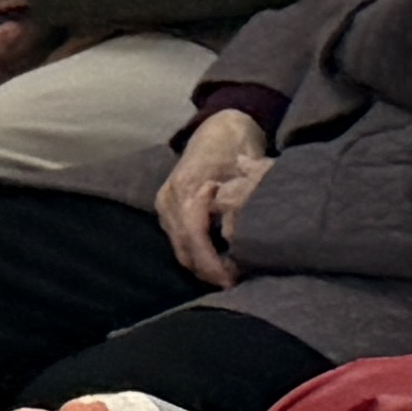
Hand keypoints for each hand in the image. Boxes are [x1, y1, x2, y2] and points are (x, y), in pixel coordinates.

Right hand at [158, 111, 272, 291]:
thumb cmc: (236, 146)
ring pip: (180, 249)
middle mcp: (169, 199)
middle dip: (209, 271)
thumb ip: (239, 202)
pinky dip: (198, 255)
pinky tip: (219, 260)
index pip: (193, 235)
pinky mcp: (168, 209)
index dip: (211, 262)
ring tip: (231, 274)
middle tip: (237, 283)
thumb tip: (234, 237)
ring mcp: (165, 204)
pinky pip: (180, 241)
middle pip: (183, 248)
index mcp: (186, 188)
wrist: (220, 127)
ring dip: (203, 266)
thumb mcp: (246, 170)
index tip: (232, 280)